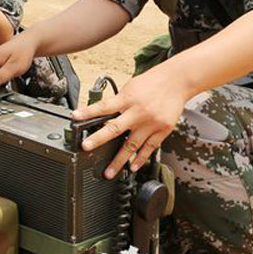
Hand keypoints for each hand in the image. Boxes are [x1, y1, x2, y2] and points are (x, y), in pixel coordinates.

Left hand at [72, 65, 189, 178]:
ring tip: (109, 172)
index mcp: (128, 98)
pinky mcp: (163, 130)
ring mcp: (151, 122)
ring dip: (120, 160)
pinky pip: (149, 148)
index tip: (75, 117)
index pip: (104, 106)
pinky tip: (133, 167)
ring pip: (132, 145)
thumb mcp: (131, 87)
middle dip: (99, 139)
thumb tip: (104, 114)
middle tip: (86, 147)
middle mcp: (138, 112)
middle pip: (115, 128)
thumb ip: (119, 102)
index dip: (88, 112)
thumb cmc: (153, 82)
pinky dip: (140, 158)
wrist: (177, 81)